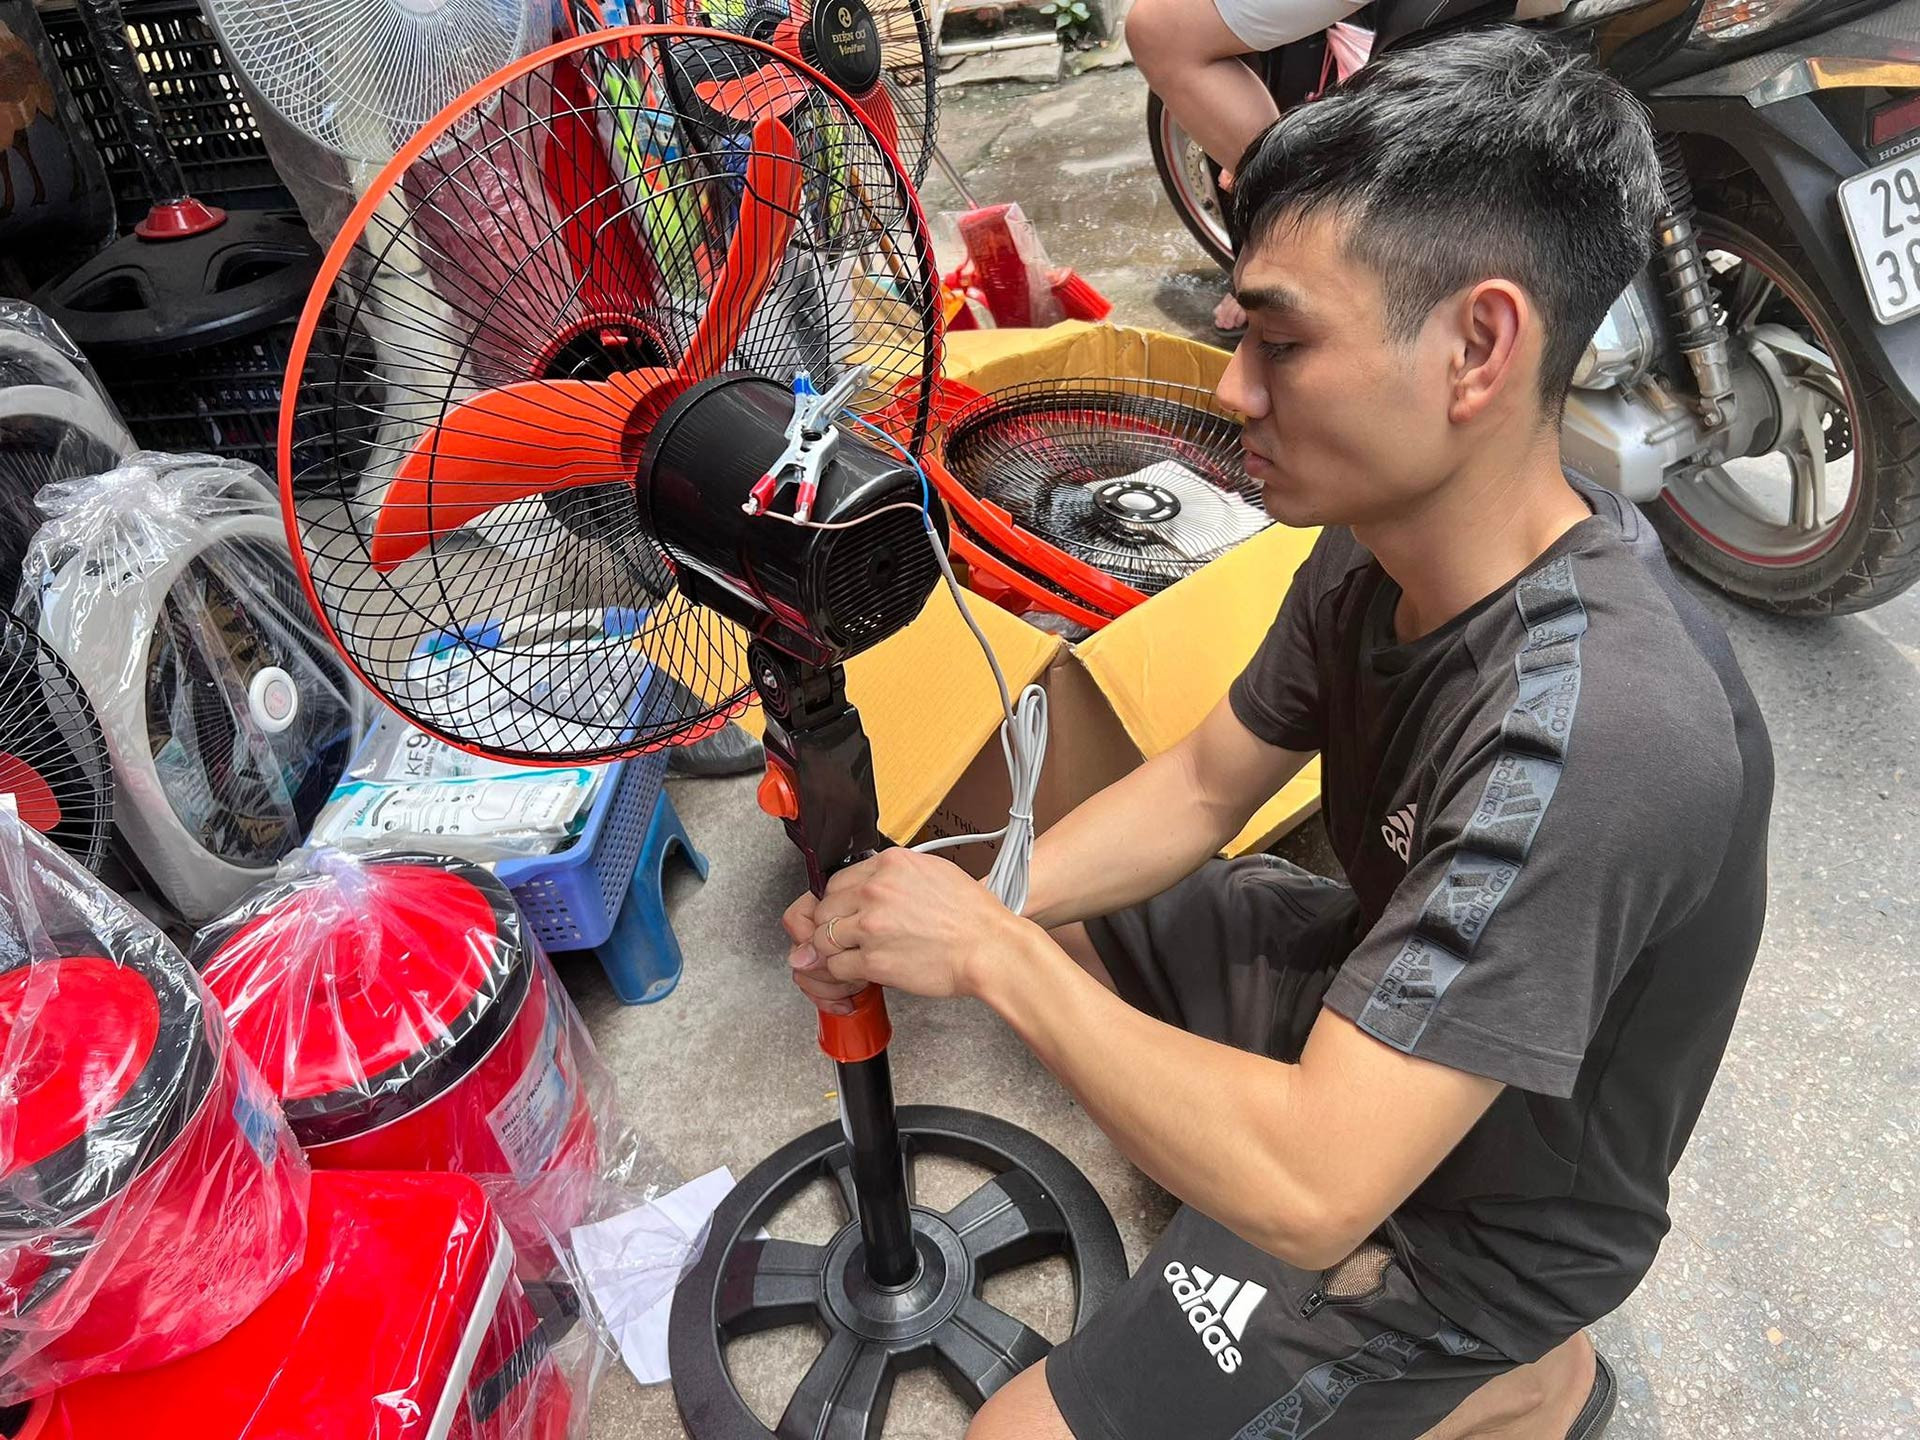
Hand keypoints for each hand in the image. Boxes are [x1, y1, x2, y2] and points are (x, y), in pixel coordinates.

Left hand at [782, 849, 1022, 1012]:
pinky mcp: (873, 960)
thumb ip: (896, 875)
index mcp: (890, 865)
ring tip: (853, 956)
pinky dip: (844, 972)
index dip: (839, 902)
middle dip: (832, 926)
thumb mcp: (934, 871)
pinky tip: (861, 971)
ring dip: (835, 950)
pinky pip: (836, 966)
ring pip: (824, 938)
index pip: (836, 882)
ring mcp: (871, 926)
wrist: (990, 947)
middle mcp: (875, 890)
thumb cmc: (972, 914)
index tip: (846, 914)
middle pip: (825, 909)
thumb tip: (874, 884)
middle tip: (848, 938)